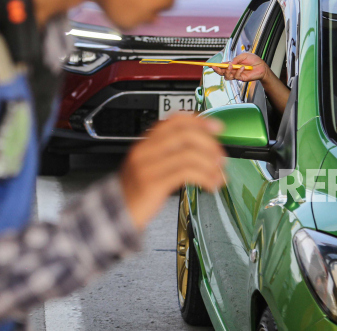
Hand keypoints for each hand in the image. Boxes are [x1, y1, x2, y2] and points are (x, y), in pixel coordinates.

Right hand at [119, 113, 226, 230]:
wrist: (115, 214)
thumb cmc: (137, 192)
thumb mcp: (151, 166)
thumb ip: (171, 154)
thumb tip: (204, 147)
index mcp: (146, 143)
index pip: (174, 121)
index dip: (198, 121)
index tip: (217, 127)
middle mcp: (145, 151)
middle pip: (184, 135)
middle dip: (209, 144)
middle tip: (221, 157)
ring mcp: (147, 167)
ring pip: (188, 154)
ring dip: (210, 164)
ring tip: (219, 174)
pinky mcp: (153, 184)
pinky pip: (186, 173)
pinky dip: (205, 177)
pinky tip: (211, 185)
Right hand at [211, 52, 266, 82]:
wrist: (262, 66)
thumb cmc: (254, 60)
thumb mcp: (244, 55)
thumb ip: (236, 59)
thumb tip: (229, 63)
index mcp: (232, 64)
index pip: (223, 66)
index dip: (216, 66)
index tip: (211, 65)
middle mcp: (233, 70)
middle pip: (222, 73)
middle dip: (218, 70)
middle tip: (215, 67)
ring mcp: (237, 75)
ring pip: (227, 76)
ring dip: (228, 71)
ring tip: (232, 66)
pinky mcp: (241, 78)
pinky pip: (237, 76)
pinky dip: (238, 71)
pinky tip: (243, 67)